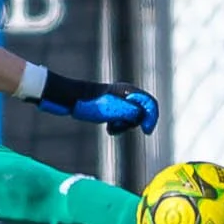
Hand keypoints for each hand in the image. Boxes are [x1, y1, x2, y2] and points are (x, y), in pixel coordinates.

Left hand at [36, 72, 159, 135]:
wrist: (72, 100)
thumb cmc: (93, 103)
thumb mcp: (117, 109)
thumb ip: (134, 113)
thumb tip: (143, 118)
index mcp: (130, 91)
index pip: (151, 104)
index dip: (152, 118)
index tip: (146, 132)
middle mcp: (127, 96)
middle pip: (142, 114)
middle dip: (133, 123)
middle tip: (118, 126)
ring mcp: (120, 103)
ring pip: (131, 120)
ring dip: (123, 126)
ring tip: (111, 127)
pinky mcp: (112, 110)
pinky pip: (121, 122)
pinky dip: (117, 127)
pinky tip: (108, 128)